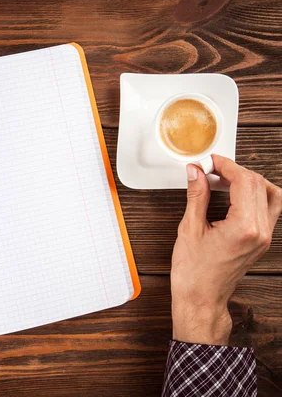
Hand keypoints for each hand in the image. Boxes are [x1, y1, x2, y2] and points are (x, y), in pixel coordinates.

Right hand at [171, 155, 281, 344]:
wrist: (201, 299)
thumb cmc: (193, 272)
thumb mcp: (190, 229)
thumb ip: (197, 196)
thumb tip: (196, 172)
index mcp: (244, 228)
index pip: (244, 182)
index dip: (226, 166)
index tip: (210, 161)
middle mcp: (261, 232)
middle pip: (259, 185)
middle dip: (235, 171)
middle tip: (211, 169)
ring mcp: (264, 238)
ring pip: (270, 195)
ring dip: (249, 182)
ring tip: (225, 180)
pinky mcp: (261, 241)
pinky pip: (267, 209)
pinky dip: (253, 196)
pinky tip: (232, 196)